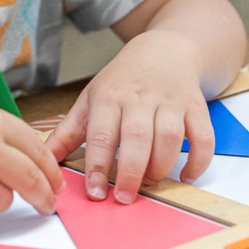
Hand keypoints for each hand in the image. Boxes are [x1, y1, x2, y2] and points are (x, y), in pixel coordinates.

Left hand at [44, 31, 214, 203]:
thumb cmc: (122, 80)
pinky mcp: (196, 107)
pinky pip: (204, 137)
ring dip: (161, 166)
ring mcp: (171, 102)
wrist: (163, 50)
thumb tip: (45, 157)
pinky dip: (199, 161)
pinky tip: (186, 176)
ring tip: (150, 182)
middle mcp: (140, 98)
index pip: (102, 134)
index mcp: (109, 97)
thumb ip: (69, 131)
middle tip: (125, 198)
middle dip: (131, 172)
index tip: (95, 193)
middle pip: (138, 138)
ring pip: (171, 138)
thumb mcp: (91, 98)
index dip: (98, 166)